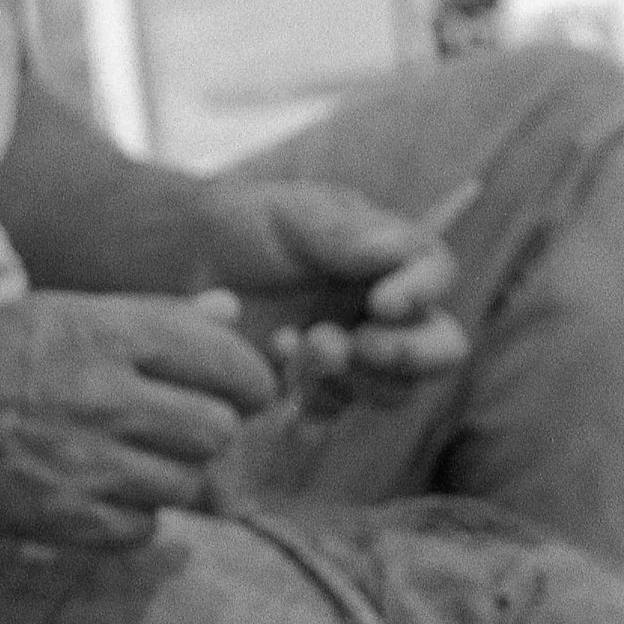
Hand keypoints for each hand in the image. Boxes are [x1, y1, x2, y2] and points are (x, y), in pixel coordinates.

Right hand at [0, 291, 279, 548]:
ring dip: (175, 475)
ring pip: (189, 485)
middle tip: (184, 426)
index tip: (242, 390)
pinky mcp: (62, 519)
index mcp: (108, 333)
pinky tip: (105, 489)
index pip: (227, 362)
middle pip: (218, 430)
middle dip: (212, 430)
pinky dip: (136, 515)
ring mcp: (84, 463)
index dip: (249, 380)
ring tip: (137, 457)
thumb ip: (156, 315)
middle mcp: (103, 397)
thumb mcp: (68, 311)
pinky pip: (144, 529)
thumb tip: (231, 311)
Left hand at [198, 177, 471, 411]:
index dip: (422, 292)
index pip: (435, 273)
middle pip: (441, 345)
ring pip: (395, 387)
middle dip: (408, 353)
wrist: (182, 263)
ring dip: (354, 376)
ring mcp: (355, 352)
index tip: (381, 303)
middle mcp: (383, 309)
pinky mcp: (317, 388)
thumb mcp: (292, 213)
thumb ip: (345, 234)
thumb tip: (404, 252)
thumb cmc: (242, 223)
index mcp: (386, 256)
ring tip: (293, 345)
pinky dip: (318, 402)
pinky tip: (281, 377)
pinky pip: (342, 410)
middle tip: (356, 344)